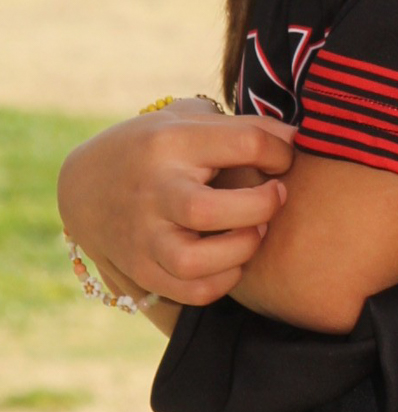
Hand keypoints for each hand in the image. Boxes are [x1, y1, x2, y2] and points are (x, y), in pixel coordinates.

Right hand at [58, 103, 295, 307]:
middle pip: (210, 210)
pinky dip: (224, 280)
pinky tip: (233, 259)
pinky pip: (193, 291)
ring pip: (194, 262)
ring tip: (254, 231)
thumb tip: (298, 139)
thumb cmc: (157, 147)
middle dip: (261, 206)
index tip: (284, 157)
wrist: (85, 185)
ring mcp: (143, 235)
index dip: (282, 151)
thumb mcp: (188, 120)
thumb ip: (242, 127)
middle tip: (276, 196)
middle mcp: (152, 190)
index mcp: (169, 142)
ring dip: (241, 249)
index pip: (244, 143)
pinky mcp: (141, 269)